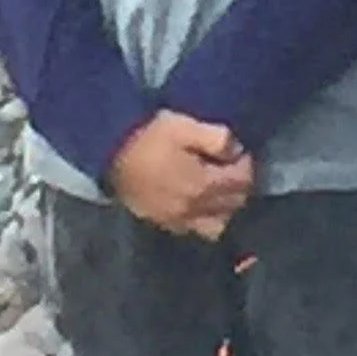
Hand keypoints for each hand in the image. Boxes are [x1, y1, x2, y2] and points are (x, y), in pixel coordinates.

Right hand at [108, 110, 253, 237]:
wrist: (110, 155)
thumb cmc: (148, 138)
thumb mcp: (183, 126)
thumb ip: (215, 138)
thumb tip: (236, 149)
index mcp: (202, 185)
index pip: (241, 181)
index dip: (246, 164)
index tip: (241, 152)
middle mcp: (195, 209)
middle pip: (233, 204)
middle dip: (240, 186)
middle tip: (233, 167)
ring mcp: (179, 220)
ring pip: (218, 224)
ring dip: (226, 207)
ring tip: (220, 188)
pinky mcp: (164, 223)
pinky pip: (195, 229)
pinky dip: (205, 218)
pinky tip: (200, 203)